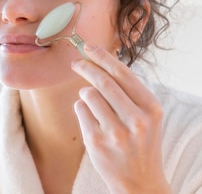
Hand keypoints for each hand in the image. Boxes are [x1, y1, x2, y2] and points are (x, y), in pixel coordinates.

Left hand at [72, 43, 170, 193]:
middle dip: (85, 67)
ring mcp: (116, 132)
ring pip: (88, 94)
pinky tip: (92, 120)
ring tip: (92, 103)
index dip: (102, 57)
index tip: (88, 46)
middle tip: (75, 63)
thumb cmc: (140, 141)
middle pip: (102, 81)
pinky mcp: (96, 141)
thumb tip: (102, 60)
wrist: (140, 180)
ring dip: (85, 93)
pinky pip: (80, 110)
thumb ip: (128, 91)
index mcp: (151, 108)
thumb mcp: (145, 116)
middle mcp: (136, 119)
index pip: (123, 73)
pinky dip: (82, 109)